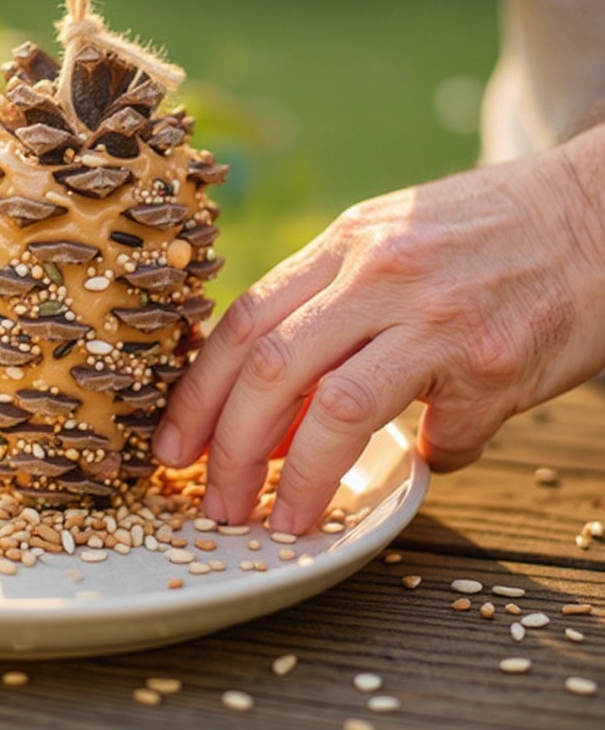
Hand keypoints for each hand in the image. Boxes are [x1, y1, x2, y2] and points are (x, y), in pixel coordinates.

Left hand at [153, 137, 604, 532]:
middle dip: (227, 444)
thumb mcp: (389, 243)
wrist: (595, 214)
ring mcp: (435, 316)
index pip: (245, 321)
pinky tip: (430, 459)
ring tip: (282, 523)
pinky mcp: (490, 362)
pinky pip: (441, 436)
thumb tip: (275, 410)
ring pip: (334, 407)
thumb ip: (329, 311)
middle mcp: (379, 274)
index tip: (174, 443)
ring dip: (298, 477)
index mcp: (344, 244)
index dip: (198, 390)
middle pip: (269, 366)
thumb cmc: (481, 235)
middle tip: (212, 500)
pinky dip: (428, 461)